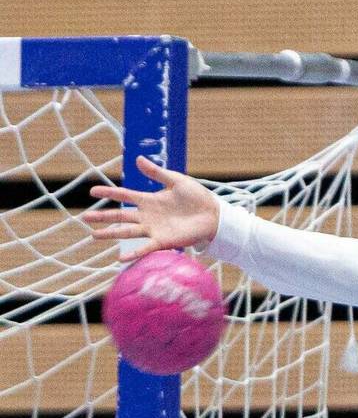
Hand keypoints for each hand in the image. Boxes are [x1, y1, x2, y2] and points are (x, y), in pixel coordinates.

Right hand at [82, 156, 221, 261]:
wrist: (214, 215)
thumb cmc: (197, 197)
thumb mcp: (176, 181)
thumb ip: (157, 173)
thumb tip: (137, 159)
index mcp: (149, 200)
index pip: (124, 195)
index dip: (109, 192)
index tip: (92, 191)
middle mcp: (147, 215)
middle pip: (120, 216)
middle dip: (102, 217)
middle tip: (84, 218)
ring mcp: (154, 229)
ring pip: (127, 232)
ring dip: (110, 233)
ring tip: (93, 236)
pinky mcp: (163, 241)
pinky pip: (145, 248)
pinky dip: (133, 253)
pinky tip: (120, 258)